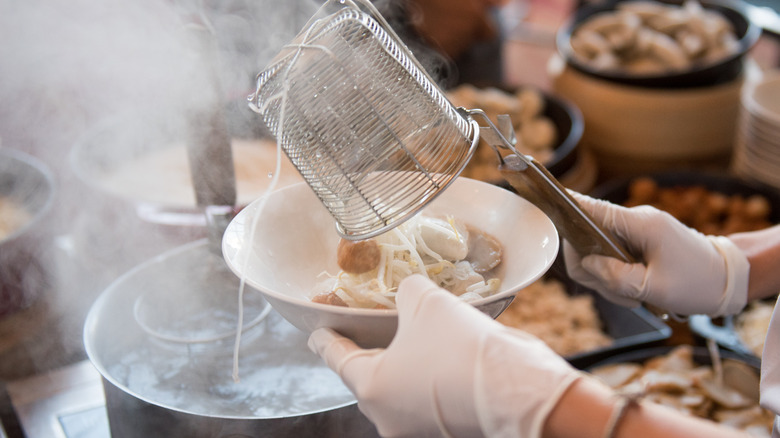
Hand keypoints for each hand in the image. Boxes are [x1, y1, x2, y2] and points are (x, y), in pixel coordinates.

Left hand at [308, 274, 580, 437]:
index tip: (318, 334)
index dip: (327, 339)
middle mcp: (387, 417)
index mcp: (371, 386)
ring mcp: (415, 431)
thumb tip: (409, 293)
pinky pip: (425, 402)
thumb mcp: (427, 303)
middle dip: (374, 349)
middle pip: (369, 376)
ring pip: (400, 391)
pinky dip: (429, 382)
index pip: (337, 357)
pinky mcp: (444, 433)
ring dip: (406, 366)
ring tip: (423, 339)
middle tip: (377, 326)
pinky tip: (446, 360)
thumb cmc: (462, 349)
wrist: (520, 394)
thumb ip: (407, 293)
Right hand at [563, 192, 749, 315]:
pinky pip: (612, 258)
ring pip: (597, 252)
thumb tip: (585, 264)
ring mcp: (635, 232)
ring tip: (633, 296)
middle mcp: (633, 222)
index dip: (564, 205)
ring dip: (607, 279)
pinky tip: (634, 293)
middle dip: (592, 269)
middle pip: (586, 237)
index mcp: (638, 224)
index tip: (540, 199)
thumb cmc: (697, 282)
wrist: (730, 279)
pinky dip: (617, 278)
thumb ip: (613, 276)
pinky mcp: (637, 243)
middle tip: (616, 291)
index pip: (591, 208)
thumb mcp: (653, 288)